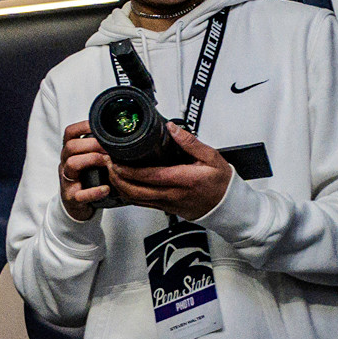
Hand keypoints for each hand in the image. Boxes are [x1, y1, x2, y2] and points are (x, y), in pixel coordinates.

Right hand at [58, 121, 111, 220]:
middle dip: (91, 144)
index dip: (82, 126)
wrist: (76, 205)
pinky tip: (106, 189)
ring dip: (91, 160)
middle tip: (108, 147)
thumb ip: (100, 150)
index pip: (70, 133)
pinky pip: (80, 194)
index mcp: (70, 153)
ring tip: (107, 163)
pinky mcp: (72, 197)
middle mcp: (66, 164)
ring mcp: (68, 180)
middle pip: (70, 147)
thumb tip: (124, 139)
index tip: (97, 126)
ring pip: (71, 165)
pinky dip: (94, 191)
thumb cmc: (86, 181)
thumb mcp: (90, 162)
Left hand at [109, 123, 233, 220]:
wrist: (230, 206)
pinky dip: (129, 194)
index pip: (148, 176)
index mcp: (183, 180)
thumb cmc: (221, 183)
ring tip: (111, 171)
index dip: (127, 169)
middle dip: (116, 177)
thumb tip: (172, 129)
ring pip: (136, 200)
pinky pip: (143, 203)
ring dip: (120, 186)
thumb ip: (190, 142)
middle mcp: (173, 194)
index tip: (114, 160)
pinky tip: (123, 183)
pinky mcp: (167, 209)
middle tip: (106, 163)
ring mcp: (168, 204)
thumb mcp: (211, 157)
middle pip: (135, 191)